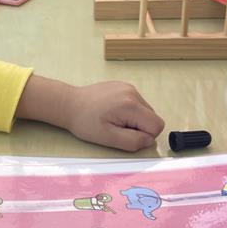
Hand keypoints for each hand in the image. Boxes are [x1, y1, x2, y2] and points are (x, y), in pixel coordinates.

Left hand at [16, 76, 164, 151]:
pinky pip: (137, 103)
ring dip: (134, 119)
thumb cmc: (85, 123)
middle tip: (117, 128)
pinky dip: (129, 111)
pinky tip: (112, 112)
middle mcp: (133, 93)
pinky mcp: (123, 86)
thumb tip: (149, 140)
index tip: (125, 135)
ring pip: (145, 111)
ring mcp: (129, 87)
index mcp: (131, 105)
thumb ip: (133, 141)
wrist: (69, 104)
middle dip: (139, 127)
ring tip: (113, 120)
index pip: (157, 125)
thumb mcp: (108, 138)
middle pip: (152, 117)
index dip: (144, 136)